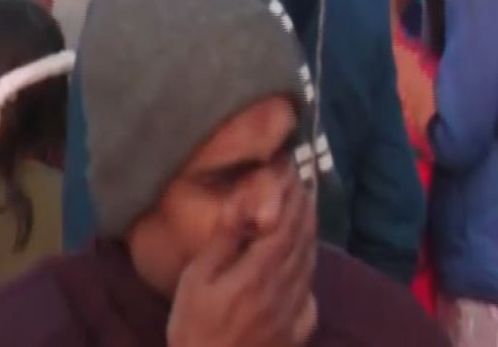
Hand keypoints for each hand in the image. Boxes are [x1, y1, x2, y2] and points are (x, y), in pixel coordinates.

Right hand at [167, 173, 316, 346]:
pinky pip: (310, 297)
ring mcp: (293, 313)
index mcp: (257, 273)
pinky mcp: (295, 333)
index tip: (292, 175)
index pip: (282, 228)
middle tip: (307, 185)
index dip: (290, 200)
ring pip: (308, 267)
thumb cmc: (194, 327)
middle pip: (301, 244)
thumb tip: (242, 202)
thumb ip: (224, 241)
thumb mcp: (197, 280)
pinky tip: (307, 268)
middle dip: (305, 212)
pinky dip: (311, 273)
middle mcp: (283, 290)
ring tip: (311, 212)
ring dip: (311, 235)